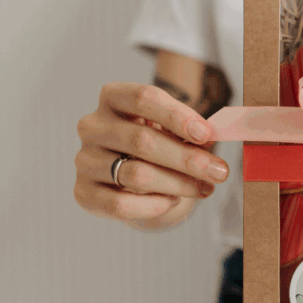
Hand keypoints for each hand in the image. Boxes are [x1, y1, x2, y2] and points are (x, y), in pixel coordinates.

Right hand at [74, 82, 228, 223]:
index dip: (177, 116)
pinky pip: (119, 205)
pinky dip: (152, 205)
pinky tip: (172, 201)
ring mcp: (85, 159)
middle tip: (219, 172)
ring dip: (178, 184)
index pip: (144, 98)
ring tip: (204, 188)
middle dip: (187, 159)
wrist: (134, 176)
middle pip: (142, 140)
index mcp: (113, 97)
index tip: (206, 135)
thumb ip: (192, 132)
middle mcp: (92, 125)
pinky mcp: (83, 191)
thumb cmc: (159, 142)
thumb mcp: (175, 129)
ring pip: (136, 175)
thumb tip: (211, 138)